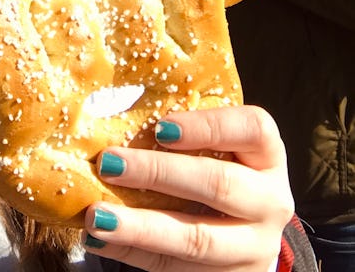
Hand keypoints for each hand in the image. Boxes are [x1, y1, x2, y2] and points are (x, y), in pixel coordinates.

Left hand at [81, 105, 294, 270]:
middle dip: (157, 172)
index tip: (160, 127)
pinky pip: (173, 267)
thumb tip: (109, 108)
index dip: (207, 126)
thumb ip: (177, 131)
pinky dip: (130, 251)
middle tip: (107, 163)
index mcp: (266, 156)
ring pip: (197, 239)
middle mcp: (269, 201)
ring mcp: (252, 247)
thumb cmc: (216, 168)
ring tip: (96, 216)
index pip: (252, 129)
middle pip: (219, 184)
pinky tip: (98, 239)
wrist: (243, 233)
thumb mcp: (213, 147)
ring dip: (140, 226)